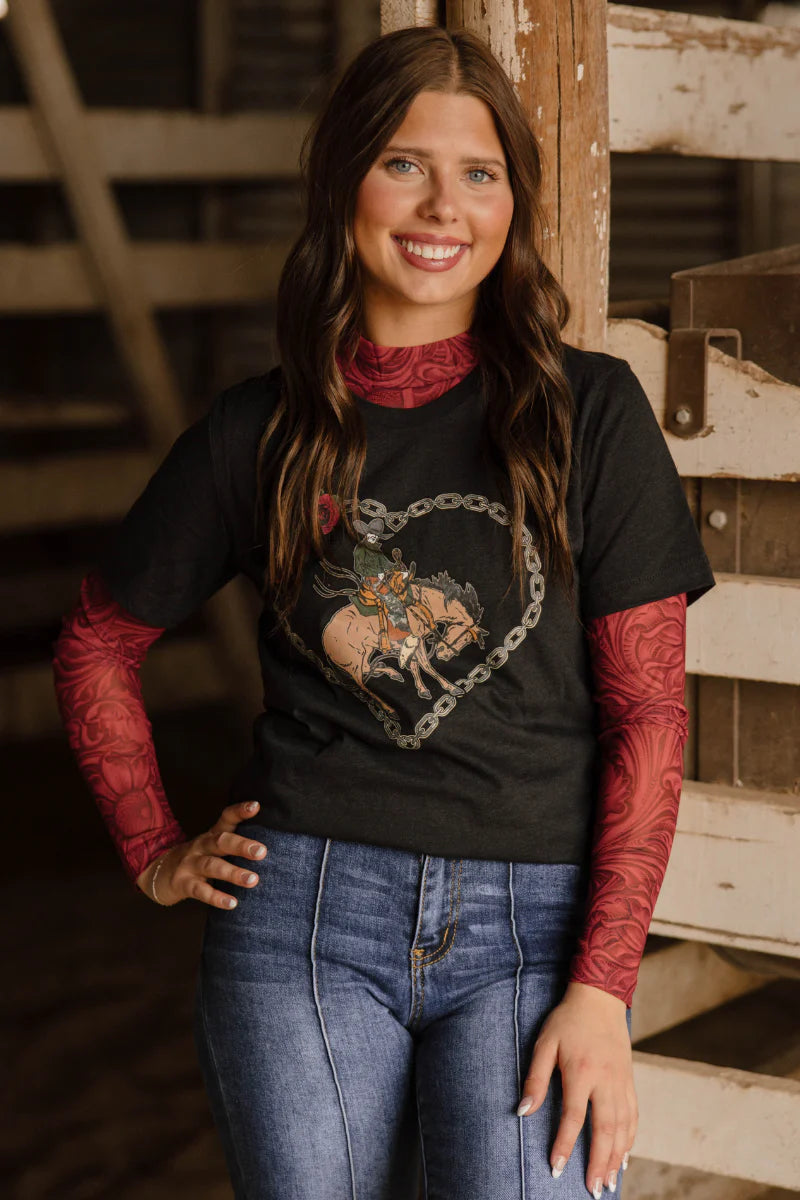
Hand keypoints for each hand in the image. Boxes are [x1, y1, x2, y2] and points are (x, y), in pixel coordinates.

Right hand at [135, 800, 267, 907]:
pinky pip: (200, 891)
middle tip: (262, 852)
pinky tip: (232, 903)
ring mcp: (190, 864)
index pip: (226, 818)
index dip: (240, 811)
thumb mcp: (212, 846)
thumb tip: (272, 846)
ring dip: (233, 873)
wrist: (158, 873)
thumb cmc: (197, 859)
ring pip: (212, 866)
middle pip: (220, 841)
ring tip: (253, 880)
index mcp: (211, 835)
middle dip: (241, 846)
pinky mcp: (183, 883)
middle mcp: (201, 846)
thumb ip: (234, 843)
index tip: (256, 806)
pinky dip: (216, 897)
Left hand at [517, 980, 636, 1195]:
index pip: (574, 1117)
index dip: (565, 1144)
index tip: (557, 1168)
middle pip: (605, 1129)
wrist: (600, 998)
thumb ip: (535, 1078)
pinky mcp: (629, 1080)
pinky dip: (630, 1139)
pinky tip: (624, 1157)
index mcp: (581, 1071)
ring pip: (623, 1126)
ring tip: (609, 1183)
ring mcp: (621, 1081)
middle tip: (593, 1190)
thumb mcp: (544, 1043)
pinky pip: (633, 1115)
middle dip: (599, 1162)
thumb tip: (522, 1111)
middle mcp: (605, 1080)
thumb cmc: (567, 1021)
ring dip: (616, 1157)